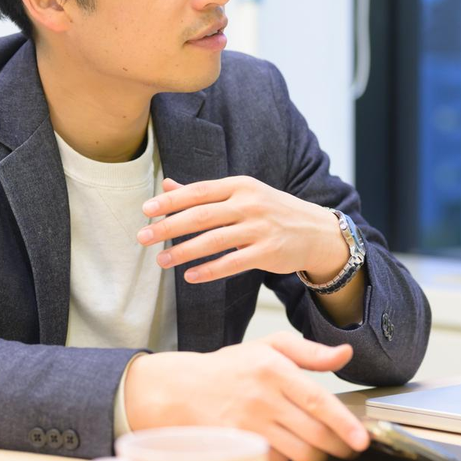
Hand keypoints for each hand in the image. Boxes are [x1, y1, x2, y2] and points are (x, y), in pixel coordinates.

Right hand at [123, 332, 369, 460]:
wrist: (180, 390)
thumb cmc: (229, 368)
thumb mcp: (268, 347)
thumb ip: (309, 351)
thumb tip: (344, 354)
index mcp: (273, 370)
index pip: (318, 400)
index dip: (344, 423)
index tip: (362, 438)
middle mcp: (261, 398)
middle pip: (314, 433)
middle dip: (339, 445)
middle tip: (349, 446)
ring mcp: (249, 425)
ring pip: (299, 452)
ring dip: (318, 456)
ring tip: (323, 448)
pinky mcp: (239, 445)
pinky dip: (291, 458)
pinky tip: (290, 446)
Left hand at [137, 176, 349, 284]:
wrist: (317, 232)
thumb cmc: (272, 211)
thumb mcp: (242, 194)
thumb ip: (204, 192)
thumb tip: (167, 186)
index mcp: (240, 185)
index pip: (199, 191)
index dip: (171, 201)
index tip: (146, 210)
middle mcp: (249, 204)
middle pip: (202, 215)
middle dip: (169, 227)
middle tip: (142, 237)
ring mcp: (260, 228)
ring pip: (214, 240)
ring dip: (184, 251)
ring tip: (161, 261)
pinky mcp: (268, 252)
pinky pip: (232, 263)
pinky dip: (209, 270)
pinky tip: (190, 276)